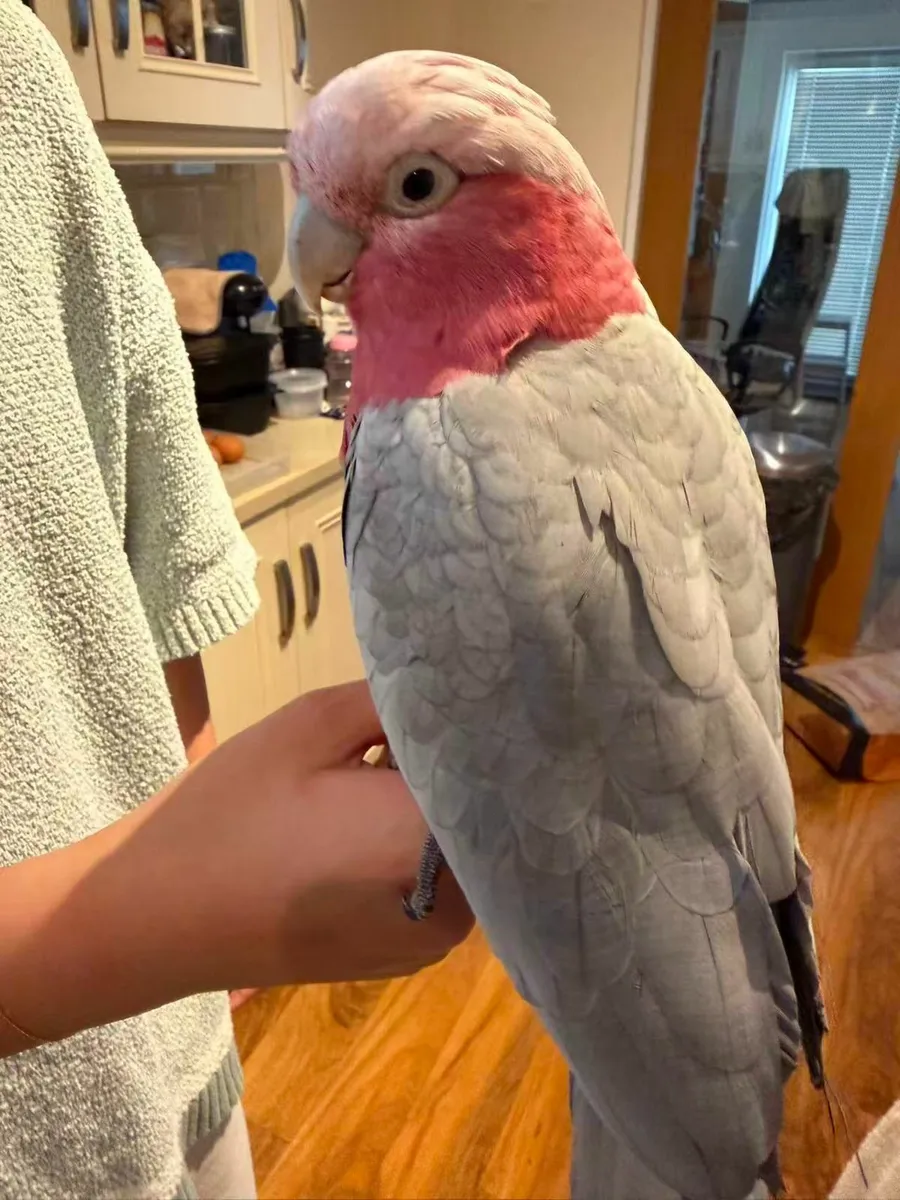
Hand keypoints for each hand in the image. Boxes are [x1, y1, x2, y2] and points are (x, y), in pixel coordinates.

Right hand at [182, 679, 473, 988]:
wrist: (159, 920)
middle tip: (433, 718)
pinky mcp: (408, 953)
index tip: (475, 689)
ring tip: (397, 766)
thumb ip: (396, 702)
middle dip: (465, 765)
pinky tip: (380, 817)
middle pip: (490, 813)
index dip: (487, 726)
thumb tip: (454, 693)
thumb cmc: (231, 813)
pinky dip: (426, 846)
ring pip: (469, 851)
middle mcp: (456, 904)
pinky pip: (443, 883)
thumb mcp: (311, 725)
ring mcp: (434, 939)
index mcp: (428, 842)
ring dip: (444, 807)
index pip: (496, 769)